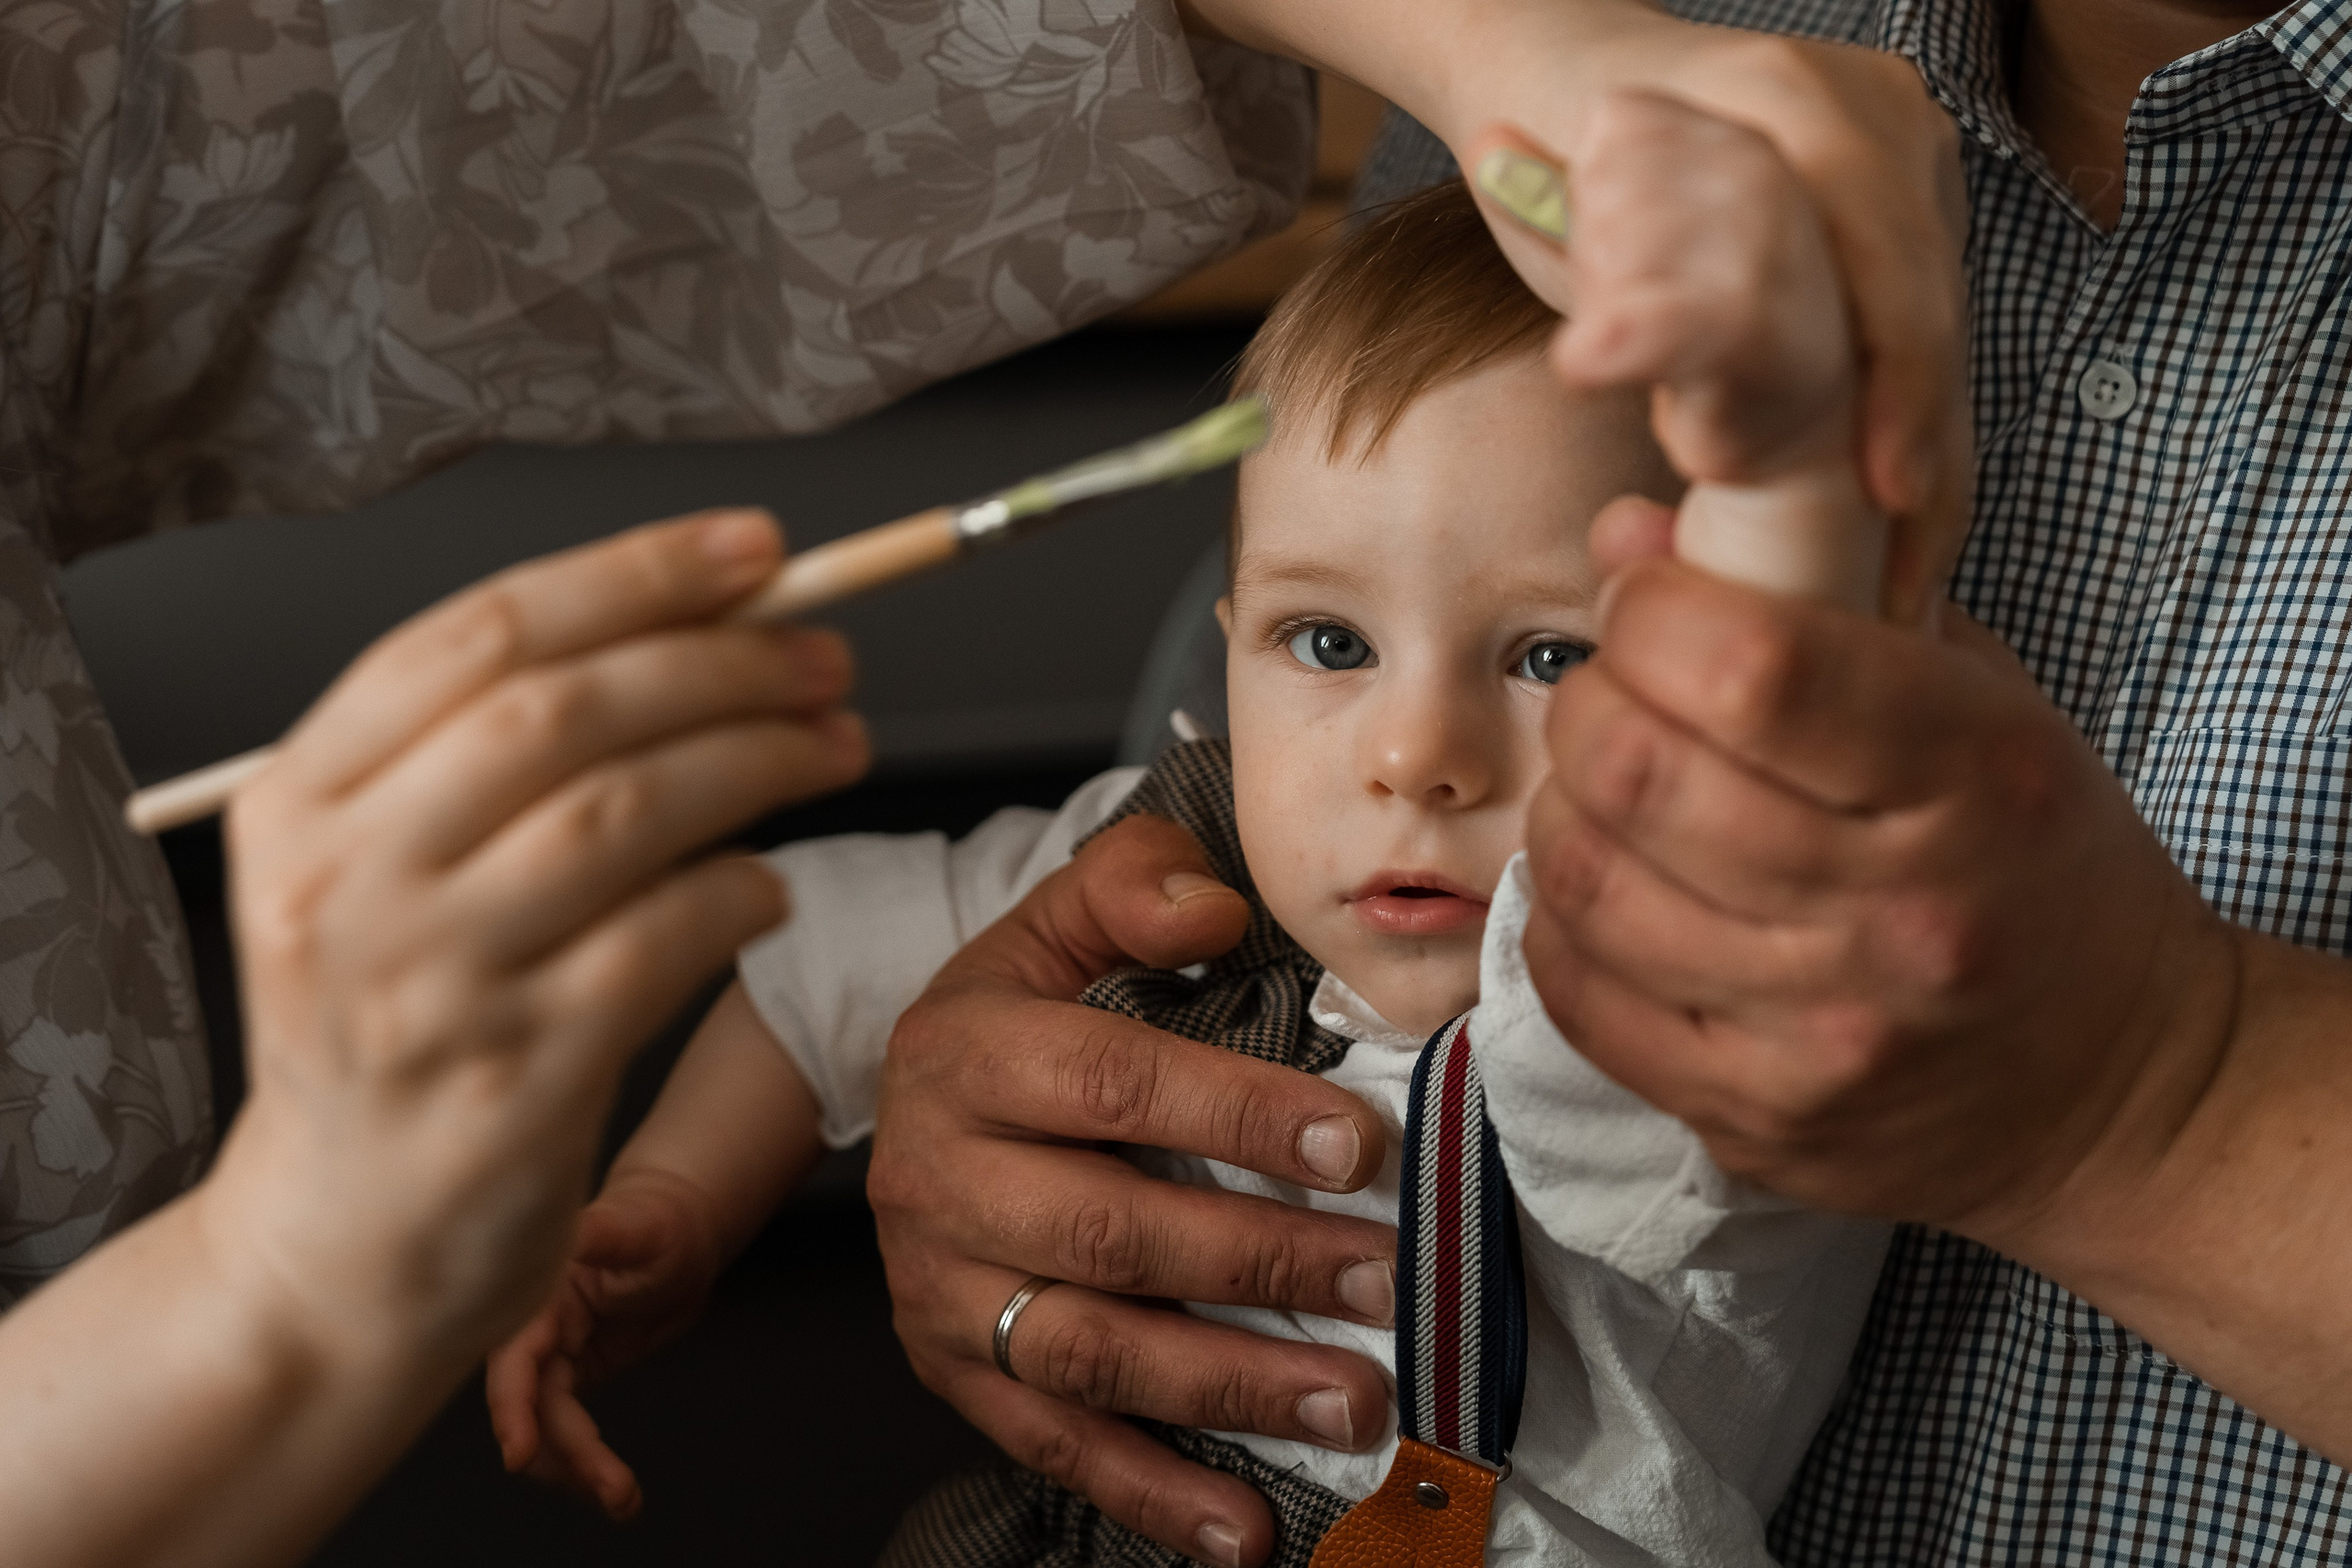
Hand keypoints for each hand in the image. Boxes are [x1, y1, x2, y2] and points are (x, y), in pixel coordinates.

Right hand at [202, 509, 868, 1377]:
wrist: (331, 1252)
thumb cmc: (389, 1040)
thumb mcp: (376, 879)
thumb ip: (489, 761)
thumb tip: (699, 628)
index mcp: (300, 800)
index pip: (479, 633)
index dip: (634, 573)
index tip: (755, 550)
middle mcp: (344, 883)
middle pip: (560, 711)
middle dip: (721, 663)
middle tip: (828, 660)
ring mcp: (425, 986)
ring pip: (623, 813)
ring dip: (758, 760)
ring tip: (836, 747)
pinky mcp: (515, 1082)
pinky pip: (665, 942)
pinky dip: (743, 891)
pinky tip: (773, 886)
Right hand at [486, 1170, 726, 1518]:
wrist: (680, 1233)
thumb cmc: (657, 1221)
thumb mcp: (633, 1226)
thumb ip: (596, 1234)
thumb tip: (562, 1231)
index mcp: (535, 1293)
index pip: (512, 1358)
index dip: (511, 1406)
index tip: (519, 1453)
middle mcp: (532, 1329)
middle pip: (530, 1406)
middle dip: (562, 1454)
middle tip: (613, 1490)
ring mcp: (550, 1356)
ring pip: (548, 1426)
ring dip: (577, 1469)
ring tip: (625, 1500)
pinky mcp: (570, 1375)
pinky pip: (566, 1428)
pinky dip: (584, 1461)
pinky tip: (616, 1491)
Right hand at [869, 814, 1397, 1567]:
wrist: (912, 1096)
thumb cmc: (1023, 1007)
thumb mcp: (1057, 920)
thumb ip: (1132, 888)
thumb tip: (1212, 910)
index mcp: (967, 1051)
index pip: (1115, 1084)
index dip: (1240, 1116)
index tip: (1360, 1147)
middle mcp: (937, 1176)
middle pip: (1108, 1232)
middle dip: (1259, 1263)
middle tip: (1387, 1283)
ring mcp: (939, 1288)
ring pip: (1087, 1352)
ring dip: (1228, 1386)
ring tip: (1353, 1401)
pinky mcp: (952, 1371)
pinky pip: (1052, 1442)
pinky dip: (1149, 1491)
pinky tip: (1243, 1528)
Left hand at [1452, 6, 1972, 620]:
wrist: (1573, 69)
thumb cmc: (1556, 133)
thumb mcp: (1562, 191)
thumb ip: (1592, 260)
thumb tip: (1597, 356)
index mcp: (1800, 97)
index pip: (1880, 254)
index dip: (1896, 379)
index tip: (1887, 491)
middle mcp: (1877, 115)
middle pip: (1927, 299)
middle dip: (1926, 444)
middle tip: (1908, 580)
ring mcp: (1904, 160)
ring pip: (1938, 323)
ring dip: (1932, 453)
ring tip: (1912, 581)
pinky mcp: (1902, 210)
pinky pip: (1920, 323)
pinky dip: (1912, 423)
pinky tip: (1907, 524)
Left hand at [1520, 554, 2239, 1248]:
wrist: (2116, 1083)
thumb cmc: (2034, 861)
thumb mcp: (1981, 704)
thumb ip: (1813, 605)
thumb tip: (1624, 534)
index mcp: (1978, 783)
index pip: (1753, 669)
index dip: (1657, 612)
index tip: (1652, 600)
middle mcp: (1902, 918)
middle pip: (1640, 771)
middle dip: (1592, 700)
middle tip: (1616, 691)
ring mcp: (1822, 1033)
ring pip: (1587, 880)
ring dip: (1564, 808)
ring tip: (1608, 788)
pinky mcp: (1752, 1118)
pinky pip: (1575, 991)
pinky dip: (1560, 918)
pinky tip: (1609, 883)